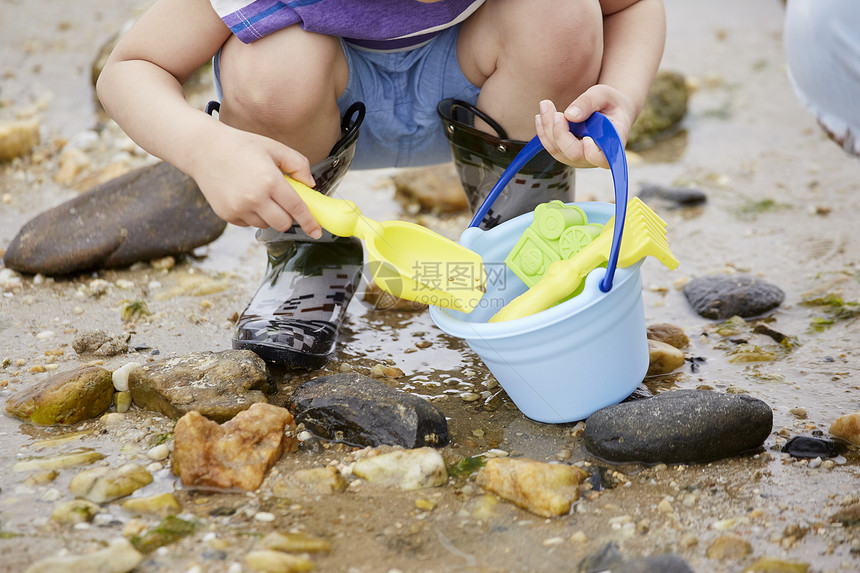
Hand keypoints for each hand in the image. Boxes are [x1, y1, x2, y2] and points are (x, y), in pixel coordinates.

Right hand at [190, 124, 321, 237]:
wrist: (203, 149)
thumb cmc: (241, 146)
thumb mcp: (274, 148)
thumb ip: (298, 164)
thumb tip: (310, 184)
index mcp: (270, 180)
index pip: (296, 208)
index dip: (310, 222)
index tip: (317, 232)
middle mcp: (254, 198)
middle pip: (283, 224)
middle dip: (289, 217)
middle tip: (283, 201)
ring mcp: (238, 208)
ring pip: (266, 225)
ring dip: (269, 215)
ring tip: (259, 193)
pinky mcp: (227, 215)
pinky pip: (249, 224)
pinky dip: (253, 215)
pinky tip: (244, 196)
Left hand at [535, 85, 635, 168]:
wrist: (609, 110)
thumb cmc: (610, 102)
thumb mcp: (603, 94)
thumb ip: (589, 102)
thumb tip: (570, 115)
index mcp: (613, 143)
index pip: (602, 158)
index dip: (592, 152)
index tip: (586, 137)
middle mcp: (596, 157)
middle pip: (573, 153)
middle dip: (558, 132)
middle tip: (551, 106)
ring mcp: (581, 159)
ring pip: (558, 151)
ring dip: (547, 129)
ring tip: (545, 105)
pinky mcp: (568, 155)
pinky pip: (552, 148)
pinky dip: (544, 132)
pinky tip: (541, 116)